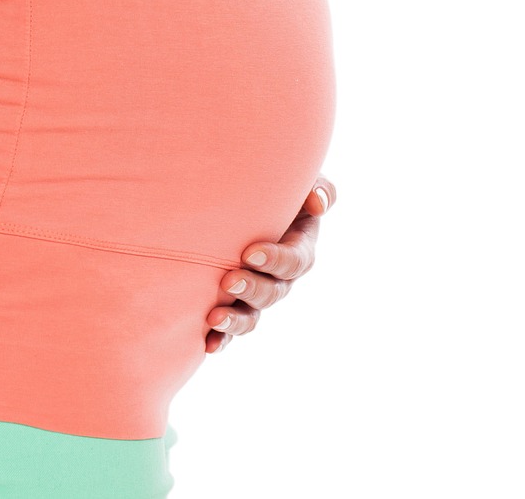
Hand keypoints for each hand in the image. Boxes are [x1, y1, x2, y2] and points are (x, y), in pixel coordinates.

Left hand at [206, 174, 336, 353]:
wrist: (235, 198)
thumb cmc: (269, 182)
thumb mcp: (298, 180)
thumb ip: (315, 186)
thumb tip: (317, 203)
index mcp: (298, 246)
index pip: (296, 260)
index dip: (277, 260)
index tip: (250, 252)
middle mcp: (281, 277)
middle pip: (275, 292)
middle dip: (253, 289)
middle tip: (228, 280)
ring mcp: (257, 294)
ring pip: (253, 316)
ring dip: (236, 320)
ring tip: (214, 317)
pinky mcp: (234, 305)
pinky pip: (230, 330)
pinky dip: (221, 339)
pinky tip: (207, 344)